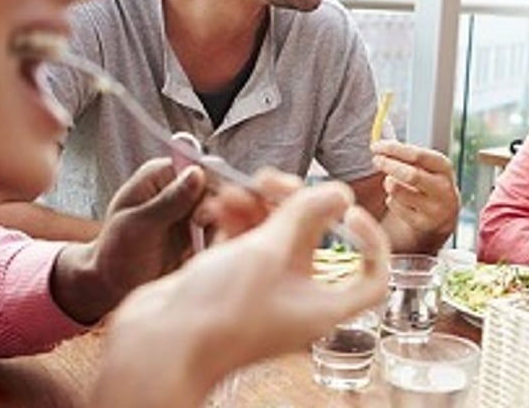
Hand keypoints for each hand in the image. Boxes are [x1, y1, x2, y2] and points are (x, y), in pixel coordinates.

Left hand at [51, 158, 206, 323]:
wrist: (113, 286)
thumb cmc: (114, 252)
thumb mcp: (138, 226)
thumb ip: (168, 201)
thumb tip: (197, 173)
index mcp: (159, 176)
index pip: (197, 169)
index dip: (209, 187)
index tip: (205, 212)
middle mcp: (178, 190)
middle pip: (216, 190)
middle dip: (217, 211)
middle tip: (202, 231)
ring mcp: (190, 212)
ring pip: (224, 213)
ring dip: (220, 230)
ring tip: (204, 248)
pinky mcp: (200, 234)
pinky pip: (221, 232)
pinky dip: (220, 242)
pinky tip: (208, 255)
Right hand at [97, 182, 390, 404]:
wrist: (156, 345)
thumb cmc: (217, 312)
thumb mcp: (269, 251)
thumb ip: (304, 215)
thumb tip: (340, 194)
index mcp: (321, 305)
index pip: (371, 277)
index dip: (372, 242)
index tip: (350, 213)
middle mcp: (295, 299)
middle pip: (315, 242)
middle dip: (296, 204)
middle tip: (271, 182)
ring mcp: (261, 290)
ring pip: (274, 236)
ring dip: (258, 206)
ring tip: (234, 190)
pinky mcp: (229, 281)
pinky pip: (243, 242)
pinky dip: (235, 221)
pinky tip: (218, 205)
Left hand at [371, 140, 458, 251]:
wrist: (443, 215)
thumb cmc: (428, 181)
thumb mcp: (426, 165)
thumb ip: (406, 153)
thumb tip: (380, 143)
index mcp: (444, 168)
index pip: (417, 155)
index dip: (393, 149)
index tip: (376, 146)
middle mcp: (444, 189)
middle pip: (410, 175)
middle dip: (388, 165)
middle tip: (376, 160)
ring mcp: (435, 208)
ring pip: (399, 191)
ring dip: (389, 183)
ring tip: (391, 181)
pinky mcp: (422, 224)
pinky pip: (395, 206)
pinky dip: (391, 200)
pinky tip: (398, 199)